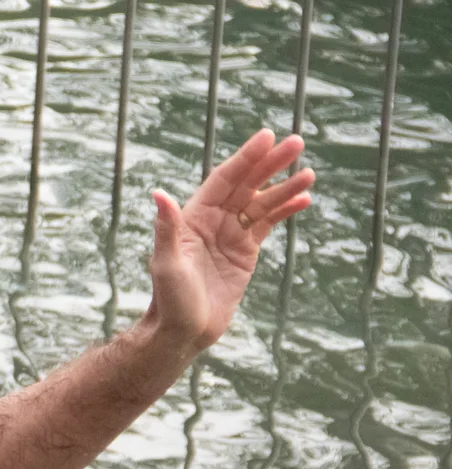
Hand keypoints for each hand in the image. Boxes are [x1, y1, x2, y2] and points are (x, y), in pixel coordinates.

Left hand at [146, 130, 315, 352]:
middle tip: (297, 143)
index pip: (224, 180)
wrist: (184, 332)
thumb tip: (159, 194)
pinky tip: (304, 200)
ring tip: (309, 174)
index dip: (245, 158)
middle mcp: (212, 221)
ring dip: (285, 187)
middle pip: (246, 185)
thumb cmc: (170, 301)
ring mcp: (230, 235)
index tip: (267, 137)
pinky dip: (285, 211)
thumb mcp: (167, 265)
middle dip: (271, 164)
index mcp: (193, 218)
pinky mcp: (245, 252)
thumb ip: (167, 229)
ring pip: (261, 203)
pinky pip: (267, 224)